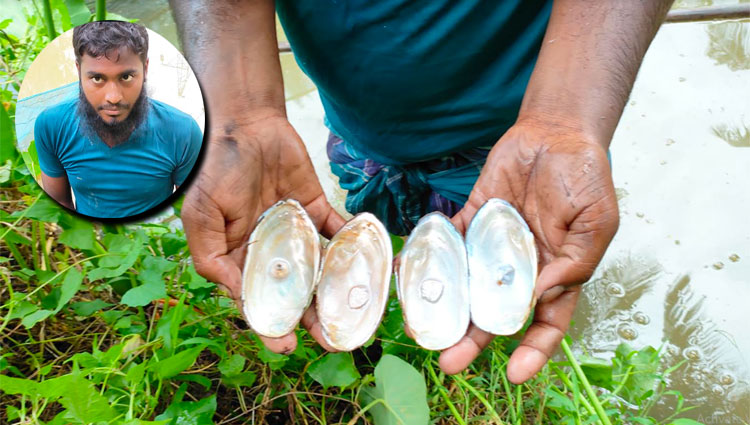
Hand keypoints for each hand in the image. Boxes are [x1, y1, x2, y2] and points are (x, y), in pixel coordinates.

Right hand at [182, 114, 345, 353]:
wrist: (245, 124)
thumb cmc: (215, 170)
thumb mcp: (202, 217)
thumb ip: (213, 258)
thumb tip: (235, 296)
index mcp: (238, 258)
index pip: (257, 299)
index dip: (271, 323)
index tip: (287, 344)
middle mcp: (269, 251)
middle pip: (294, 291)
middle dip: (314, 317)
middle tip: (337, 339)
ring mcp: (295, 232)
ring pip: (318, 268)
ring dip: (336, 291)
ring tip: (356, 314)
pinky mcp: (315, 209)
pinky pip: (336, 230)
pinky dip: (352, 243)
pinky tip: (367, 261)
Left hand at [439, 118, 619, 382]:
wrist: (556, 131)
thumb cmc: (586, 176)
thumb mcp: (597, 221)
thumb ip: (574, 261)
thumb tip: (541, 295)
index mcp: (558, 271)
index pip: (547, 321)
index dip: (533, 350)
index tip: (515, 373)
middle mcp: (522, 265)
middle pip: (496, 311)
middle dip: (474, 338)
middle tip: (449, 360)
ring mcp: (494, 243)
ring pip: (467, 283)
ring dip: (446, 305)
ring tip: (421, 325)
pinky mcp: (473, 218)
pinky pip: (450, 241)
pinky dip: (430, 255)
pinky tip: (410, 271)